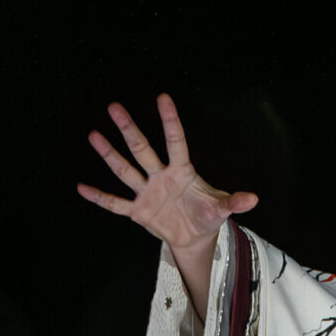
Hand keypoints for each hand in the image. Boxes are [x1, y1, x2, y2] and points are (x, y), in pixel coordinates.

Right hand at [78, 94, 256, 317]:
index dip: (170, 121)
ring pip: (125, 170)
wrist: (195, 237)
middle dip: (129, 129)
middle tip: (115, 107)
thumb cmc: (207, 215)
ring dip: (109, 154)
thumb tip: (253, 199)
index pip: (175, 141)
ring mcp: (147, 192)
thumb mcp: (221, 208)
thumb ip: (233, 202)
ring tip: (93, 135)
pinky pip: (115, 203)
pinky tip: (82, 187)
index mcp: (182, 171)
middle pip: (142, 149)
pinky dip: (99, 197)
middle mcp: (161, 176)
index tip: (163, 98)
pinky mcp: (138, 211)